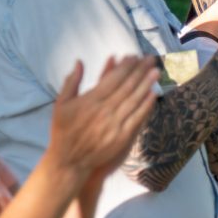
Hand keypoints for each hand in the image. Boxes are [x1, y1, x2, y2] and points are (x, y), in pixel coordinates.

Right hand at [47, 57, 159, 180]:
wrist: (69, 161)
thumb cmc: (63, 131)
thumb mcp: (61, 104)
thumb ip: (71, 82)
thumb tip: (79, 62)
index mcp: (90, 100)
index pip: (113, 78)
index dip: (126, 66)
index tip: (134, 56)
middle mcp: (104, 110)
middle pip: (127, 86)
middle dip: (140, 71)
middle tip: (151, 59)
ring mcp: (115, 124)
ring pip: (134, 99)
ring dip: (146, 84)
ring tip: (156, 71)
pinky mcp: (122, 136)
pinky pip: (138, 117)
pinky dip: (146, 105)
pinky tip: (154, 94)